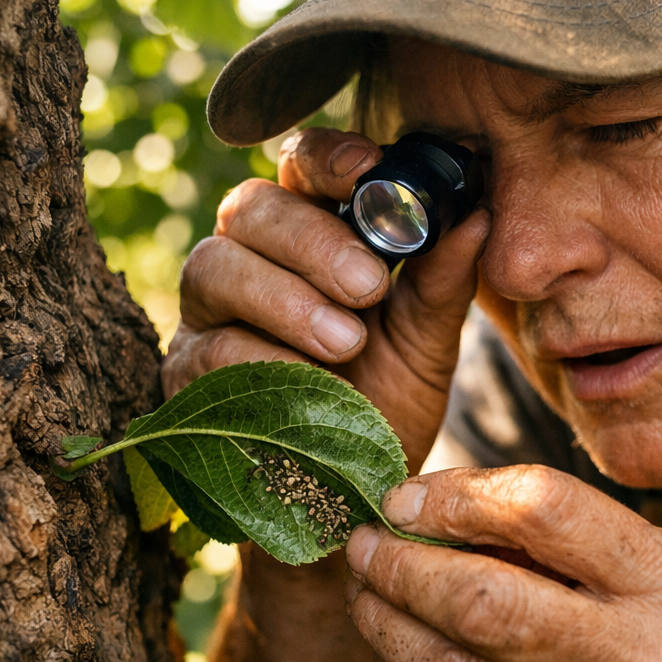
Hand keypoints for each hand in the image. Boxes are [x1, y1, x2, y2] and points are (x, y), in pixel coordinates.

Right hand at [163, 127, 489, 469]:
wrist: (347, 504)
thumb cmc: (383, 407)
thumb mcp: (427, 342)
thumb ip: (444, 279)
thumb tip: (478, 214)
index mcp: (307, 235)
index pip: (300, 167)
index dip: (327, 157)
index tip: (370, 169)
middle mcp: (248, 260)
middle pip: (250, 206)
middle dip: (312, 240)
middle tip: (369, 286)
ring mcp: (207, 315)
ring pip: (215, 265)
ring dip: (285, 298)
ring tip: (345, 343)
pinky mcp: (183, 375)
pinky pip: (206, 348)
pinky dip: (260, 361)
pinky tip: (306, 385)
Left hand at [342, 465, 661, 661]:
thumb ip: (576, 540)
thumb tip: (445, 504)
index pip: (546, 511)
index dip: (458, 495)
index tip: (410, 494)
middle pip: (483, 601)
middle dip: (401, 564)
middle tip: (364, 542)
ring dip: (385, 624)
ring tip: (364, 591)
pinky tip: (394, 654)